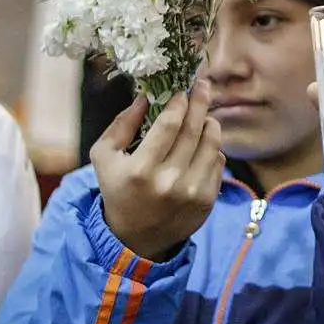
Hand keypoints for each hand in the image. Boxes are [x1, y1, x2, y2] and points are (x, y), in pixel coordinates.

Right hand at [92, 81, 225, 261]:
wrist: (136, 237)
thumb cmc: (118, 190)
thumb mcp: (105, 158)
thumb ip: (120, 125)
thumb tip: (146, 96)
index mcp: (141, 170)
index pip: (170, 125)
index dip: (180, 102)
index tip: (182, 89)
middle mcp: (169, 182)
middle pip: (195, 129)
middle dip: (201, 101)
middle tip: (203, 85)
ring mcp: (192, 192)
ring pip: (212, 143)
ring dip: (210, 122)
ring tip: (203, 115)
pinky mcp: (208, 200)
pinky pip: (218, 161)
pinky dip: (212, 147)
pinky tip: (202, 144)